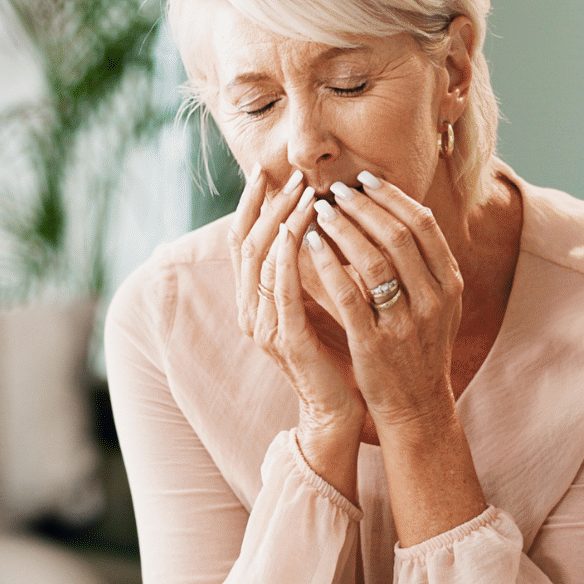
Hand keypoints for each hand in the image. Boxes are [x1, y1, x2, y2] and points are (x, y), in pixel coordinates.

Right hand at [230, 167, 364, 496]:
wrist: (338, 412)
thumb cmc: (335, 357)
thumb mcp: (319, 306)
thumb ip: (311, 273)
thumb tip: (319, 226)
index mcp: (256, 302)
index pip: (244, 241)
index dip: (253, 204)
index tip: (269, 171)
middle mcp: (250, 311)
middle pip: (246, 243)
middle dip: (266, 204)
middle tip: (291, 175)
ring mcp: (263, 326)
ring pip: (261, 260)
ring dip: (280, 221)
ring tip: (304, 193)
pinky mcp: (285, 339)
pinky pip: (279, 289)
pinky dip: (285, 257)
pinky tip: (298, 232)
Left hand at [300, 173, 463, 436]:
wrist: (416, 405)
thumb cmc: (419, 349)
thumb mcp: (438, 305)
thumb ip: (426, 264)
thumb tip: (405, 210)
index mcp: (449, 284)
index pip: (423, 225)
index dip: (392, 198)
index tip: (366, 180)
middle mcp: (432, 300)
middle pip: (397, 236)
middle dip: (363, 206)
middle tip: (336, 189)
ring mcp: (404, 322)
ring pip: (372, 260)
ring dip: (343, 228)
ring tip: (319, 211)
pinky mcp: (374, 343)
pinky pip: (347, 294)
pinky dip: (327, 264)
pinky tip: (308, 245)